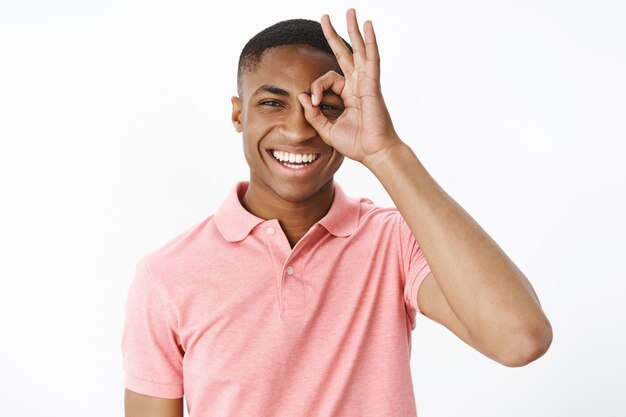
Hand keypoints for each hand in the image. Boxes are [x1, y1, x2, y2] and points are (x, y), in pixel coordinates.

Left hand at [297, 8, 402, 167]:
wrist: (373, 152)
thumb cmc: (355, 144)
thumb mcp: (327, 129)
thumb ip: (313, 114)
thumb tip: (300, 95)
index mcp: (347, 94)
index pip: (327, 79)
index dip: (315, 87)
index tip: (311, 103)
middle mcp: (357, 85)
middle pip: (344, 53)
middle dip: (334, 35)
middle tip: (324, 17)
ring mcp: (366, 82)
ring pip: (359, 50)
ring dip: (353, 30)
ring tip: (350, 11)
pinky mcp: (372, 85)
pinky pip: (372, 59)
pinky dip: (370, 41)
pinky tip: (367, 25)